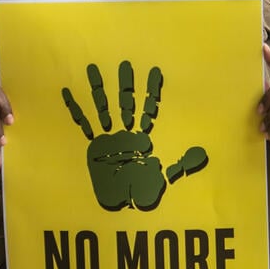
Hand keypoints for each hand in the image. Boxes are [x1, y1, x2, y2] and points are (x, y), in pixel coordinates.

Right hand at [63, 61, 207, 210]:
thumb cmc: (145, 191)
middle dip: (125, 83)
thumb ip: (183, 165)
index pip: (148, 107)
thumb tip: (202, 153)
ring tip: (92, 68)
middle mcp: (126, 133)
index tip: (154, 70)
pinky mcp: (94, 146)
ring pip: (103, 108)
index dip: (151, 90)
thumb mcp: (167, 177)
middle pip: (125, 102)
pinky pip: (83, 124)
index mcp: (144, 136)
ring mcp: (108, 138)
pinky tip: (67, 91)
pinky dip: (76, 109)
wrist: (123, 205)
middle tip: (124, 62)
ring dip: (99, 90)